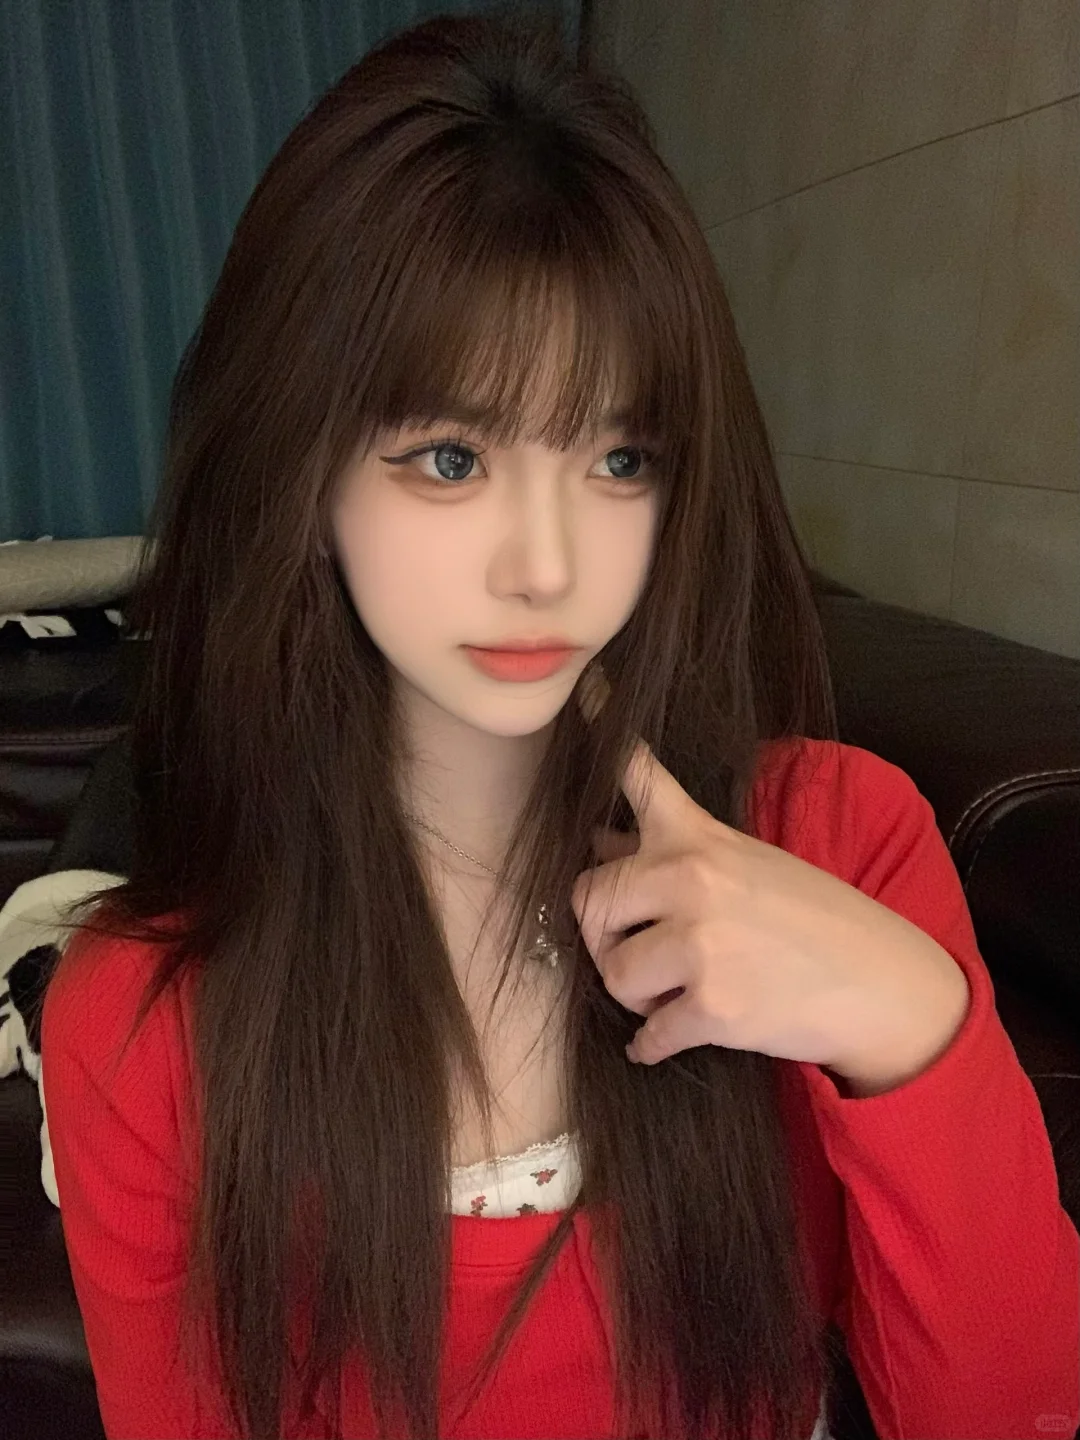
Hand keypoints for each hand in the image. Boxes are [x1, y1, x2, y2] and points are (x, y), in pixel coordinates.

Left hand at [569, 720, 969, 1084]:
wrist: (881, 982)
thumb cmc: (808, 918)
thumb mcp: (743, 865)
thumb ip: (666, 852)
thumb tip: (599, 838)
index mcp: (699, 837)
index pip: (641, 775)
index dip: (606, 728)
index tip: (585, 686)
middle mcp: (693, 878)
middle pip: (589, 901)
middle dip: (606, 937)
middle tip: (640, 953)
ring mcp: (702, 942)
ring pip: (613, 974)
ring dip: (634, 995)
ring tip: (674, 992)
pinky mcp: (714, 1006)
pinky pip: (648, 1034)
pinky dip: (655, 1043)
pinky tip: (676, 1035)